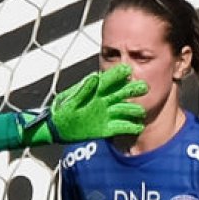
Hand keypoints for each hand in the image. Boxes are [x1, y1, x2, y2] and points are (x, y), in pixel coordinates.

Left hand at [20, 63, 147, 144]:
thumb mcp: (69, 99)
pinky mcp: (106, 128)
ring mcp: (106, 114)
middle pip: (123, 92)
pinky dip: (130, 127)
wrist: (55, 128)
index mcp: (95, 89)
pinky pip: (121, 127)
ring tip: (140, 111)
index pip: (111, 79)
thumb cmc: (60, 111)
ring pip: (125, 109)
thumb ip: (83, 90)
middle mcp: (104, 100)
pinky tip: (138, 126)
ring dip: (133, 110)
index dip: (119, 74)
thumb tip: (95, 77)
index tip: (127, 71)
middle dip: (133, 89)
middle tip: (143, 87)